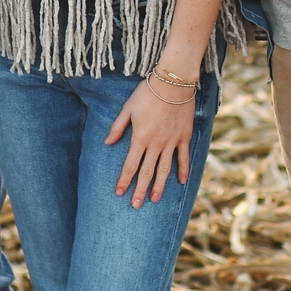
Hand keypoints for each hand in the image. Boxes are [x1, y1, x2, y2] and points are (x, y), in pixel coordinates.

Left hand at [105, 76, 196, 207]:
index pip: (130, 165)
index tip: (119, 193)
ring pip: (165, 169)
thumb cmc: (147, 94)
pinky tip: (181, 181)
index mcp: (140, 138)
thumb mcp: (127, 108)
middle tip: (136, 206)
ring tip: (154, 199)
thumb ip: (117, 127)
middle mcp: (156, 144)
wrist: (173, 84)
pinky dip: (183, 170)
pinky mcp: (184, 137)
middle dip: (140, 190)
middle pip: (147, 172)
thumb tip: (107, 142)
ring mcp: (172, 142)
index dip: (124, 180)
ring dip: (159, 186)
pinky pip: (184, 157)